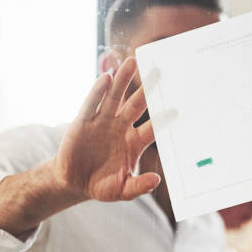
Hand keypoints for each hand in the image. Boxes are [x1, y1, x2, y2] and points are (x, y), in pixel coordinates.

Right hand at [54, 57, 159, 201]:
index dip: (163, 119)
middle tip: (159, 71)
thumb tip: (156, 181)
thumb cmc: (102, 185)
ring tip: (132, 62)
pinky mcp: (83, 122)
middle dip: (146, 89)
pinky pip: (92, 104)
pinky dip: (98, 91)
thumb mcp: (121, 190)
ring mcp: (102, 122)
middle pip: (136, 105)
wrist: (74, 182)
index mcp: (134, 143)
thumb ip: (138, 186)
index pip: (152, 128)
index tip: (177, 109)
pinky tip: (106, 77)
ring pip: (114, 97)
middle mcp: (120, 128)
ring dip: (123, 80)